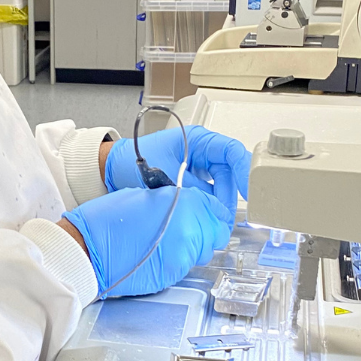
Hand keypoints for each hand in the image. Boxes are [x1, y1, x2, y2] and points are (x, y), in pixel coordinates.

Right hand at [62, 185, 233, 297]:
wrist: (89, 249)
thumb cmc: (107, 220)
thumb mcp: (146, 197)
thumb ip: (175, 203)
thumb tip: (188, 209)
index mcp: (186, 202)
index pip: (219, 211)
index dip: (212, 215)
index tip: (206, 218)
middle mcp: (192, 227)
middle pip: (217, 234)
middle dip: (206, 233)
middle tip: (188, 233)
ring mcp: (185, 253)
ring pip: (204, 252)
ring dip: (193, 248)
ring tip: (169, 244)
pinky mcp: (175, 273)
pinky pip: (187, 266)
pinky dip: (178, 261)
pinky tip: (159, 256)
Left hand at [103, 125, 251, 204]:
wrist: (111, 169)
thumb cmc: (133, 163)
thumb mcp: (167, 178)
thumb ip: (195, 192)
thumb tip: (215, 210)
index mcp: (198, 140)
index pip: (232, 152)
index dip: (245, 172)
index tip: (250, 193)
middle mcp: (201, 150)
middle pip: (229, 172)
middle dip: (229, 196)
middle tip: (225, 217)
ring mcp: (197, 163)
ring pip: (220, 184)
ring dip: (219, 202)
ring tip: (215, 220)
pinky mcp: (191, 177)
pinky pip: (208, 190)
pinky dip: (209, 203)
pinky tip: (206, 216)